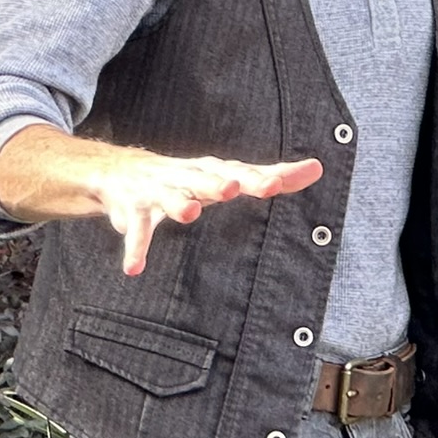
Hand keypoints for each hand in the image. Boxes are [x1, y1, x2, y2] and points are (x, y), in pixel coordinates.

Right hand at [86, 151, 324, 275]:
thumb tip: (318, 168)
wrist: (119, 171)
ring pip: (169, 196)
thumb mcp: (225, 176)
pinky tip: (134, 268)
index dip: (254, 178)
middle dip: (217, 182)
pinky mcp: (134, 210)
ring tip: (189, 213)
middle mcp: (186, 176)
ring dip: (178, 203)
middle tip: (231, 187)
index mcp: (210, 170)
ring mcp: (158, 191)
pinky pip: (136, 230)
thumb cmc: (186, 178)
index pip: (237, 171)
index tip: (275, 184)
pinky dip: (135, 248)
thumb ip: (268, 176)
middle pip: (204, 178)